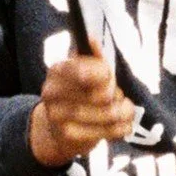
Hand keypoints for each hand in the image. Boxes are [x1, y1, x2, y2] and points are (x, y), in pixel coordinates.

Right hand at [29, 50, 136, 166]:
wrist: (56, 131)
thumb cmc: (78, 95)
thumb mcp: (84, 72)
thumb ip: (93, 58)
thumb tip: (92, 40)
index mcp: (57, 70)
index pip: (84, 70)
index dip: (104, 74)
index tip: (108, 75)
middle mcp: (52, 92)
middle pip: (103, 93)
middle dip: (115, 93)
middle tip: (113, 95)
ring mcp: (58, 117)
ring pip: (111, 114)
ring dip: (122, 110)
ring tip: (118, 109)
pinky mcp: (69, 136)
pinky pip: (113, 130)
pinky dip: (124, 126)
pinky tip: (119, 123)